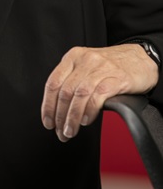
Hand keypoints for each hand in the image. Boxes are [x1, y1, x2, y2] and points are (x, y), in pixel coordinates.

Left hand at [41, 44, 158, 141]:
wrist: (140, 58)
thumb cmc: (112, 65)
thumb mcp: (86, 65)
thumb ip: (72, 80)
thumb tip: (57, 109)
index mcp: (73, 57)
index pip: (53, 83)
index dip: (48, 106)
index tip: (48, 122)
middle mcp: (85, 60)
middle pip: (65, 92)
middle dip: (60, 116)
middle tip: (60, 131)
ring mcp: (101, 68)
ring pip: (79, 95)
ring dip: (72, 118)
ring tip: (70, 131)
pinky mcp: (116, 78)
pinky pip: (97, 96)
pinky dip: (89, 111)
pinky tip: (87, 120)